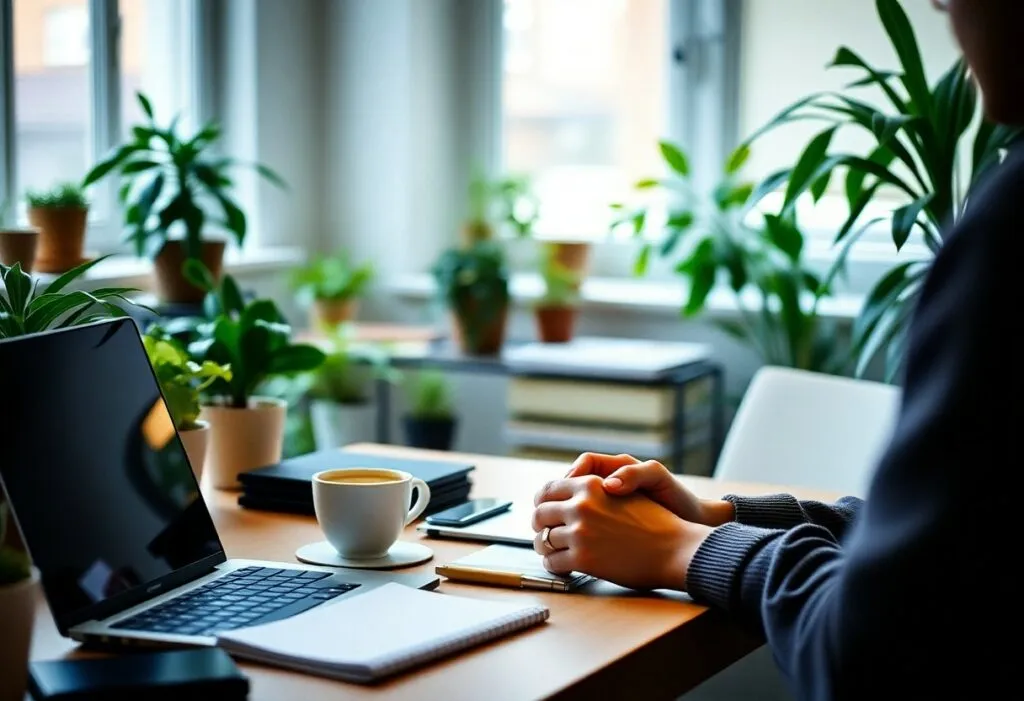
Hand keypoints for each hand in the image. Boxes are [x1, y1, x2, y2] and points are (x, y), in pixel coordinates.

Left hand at [532, 476, 712, 590]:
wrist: (674, 548)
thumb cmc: (654, 523)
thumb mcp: (623, 493)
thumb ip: (595, 491)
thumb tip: (567, 496)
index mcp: (589, 485)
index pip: (548, 490)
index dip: (541, 502)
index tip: (543, 512)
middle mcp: (581, 506)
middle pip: (540, 514)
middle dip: (539, 525)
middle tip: (544, 533)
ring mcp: (580, 533)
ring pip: (544, 540)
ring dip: (545, 547)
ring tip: (551, 551)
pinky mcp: (582, 558)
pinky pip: (553, 562)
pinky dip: (553, 565)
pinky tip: (562, 566)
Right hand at [566, 453, 734, 526]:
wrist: (693, 526)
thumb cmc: (678, 500)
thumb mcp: (658, 480)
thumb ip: (634, 474)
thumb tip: (608, 484)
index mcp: (617, 469)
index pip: (585, 464)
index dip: (571, 474)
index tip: (566, 488)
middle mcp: (609, 486)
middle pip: (573, 485)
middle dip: (558, 495)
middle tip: (549, 508)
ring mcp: (608, 507)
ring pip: (574, 506)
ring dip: (562, 514)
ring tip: (555, 526)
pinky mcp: (610, 526)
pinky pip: (584, 524)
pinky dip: (575, 531)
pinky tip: (572, 541)